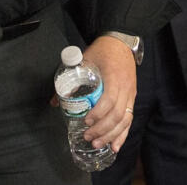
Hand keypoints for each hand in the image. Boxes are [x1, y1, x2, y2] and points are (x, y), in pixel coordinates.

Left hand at [80, 36, 136, 152]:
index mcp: (114, 77)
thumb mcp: (85, 59)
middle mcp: (125, 88)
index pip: (109, 100)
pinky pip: (129, 119)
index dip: (98, 113)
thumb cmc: (103, 51)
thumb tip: (54, 100)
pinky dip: (123, 134)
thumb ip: (71, 78)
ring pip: (125, 120)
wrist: (121, 42)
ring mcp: (131, 94)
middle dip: (102, 129)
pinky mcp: (132, 98)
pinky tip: (115, 146)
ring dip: (111, 135)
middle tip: (87, 136)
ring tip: (97, 143)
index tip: (86, 120)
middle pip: (118, 114)